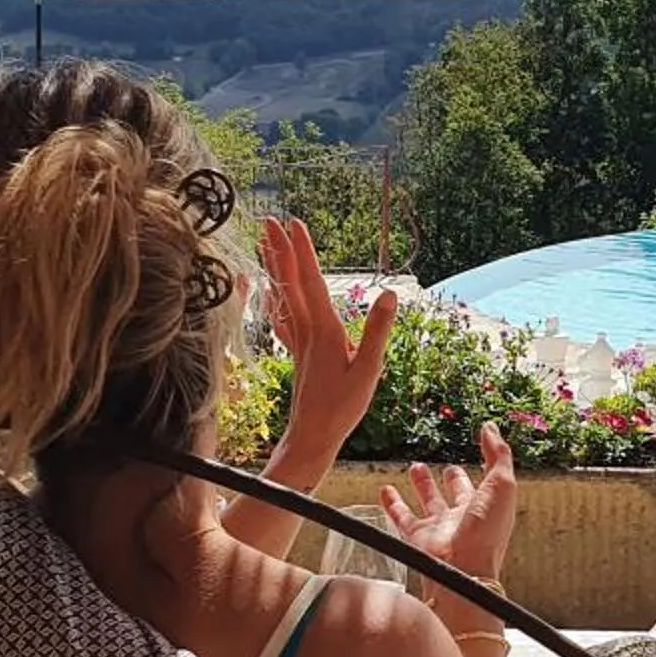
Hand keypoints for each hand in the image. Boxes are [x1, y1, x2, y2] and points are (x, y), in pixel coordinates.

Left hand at [262, 217, 395, 478]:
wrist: (312, 436)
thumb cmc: (342, 408)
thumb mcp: (369, 370)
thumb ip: (378, 331)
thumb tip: (390, 294)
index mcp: (325, 329)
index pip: (312, 281)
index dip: (303, 251)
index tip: (294, 224)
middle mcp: (308, 330)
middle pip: (291, 282)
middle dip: (281, 249)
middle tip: (270, 220)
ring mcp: (299, 341)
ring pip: (284, 295)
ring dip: (275, 267)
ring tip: (265, 243)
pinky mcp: (297, 352)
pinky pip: (283, 317)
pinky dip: (275, 297)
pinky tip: (270, 290)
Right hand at [380, 423, 517, 594]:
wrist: (463, 569)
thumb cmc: (487, 531)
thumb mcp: (502, 485)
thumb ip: (497, 455)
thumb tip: (490, 428)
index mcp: (486, 507)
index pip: (483, 483)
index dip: (483, 466)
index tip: (479, 447)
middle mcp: (463, 518)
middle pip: (456, 494)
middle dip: (451, 479)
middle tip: (446, 466)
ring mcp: (439, 528)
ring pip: (428, 502)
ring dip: (422, 486)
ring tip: (415, 468)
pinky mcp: (417, 537)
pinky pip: (401, 517)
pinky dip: (391, 503)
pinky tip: (385, 490)